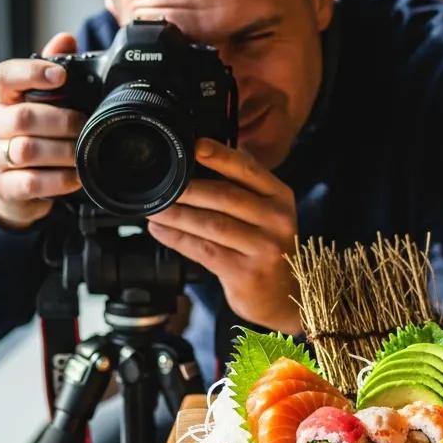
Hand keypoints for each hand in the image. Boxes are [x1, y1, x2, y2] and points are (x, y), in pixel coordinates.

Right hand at [0, 33, 85, 228]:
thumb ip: (53, 69)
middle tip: (85, 125)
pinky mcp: (4, 186)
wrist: (15, 187)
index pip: (5, 76)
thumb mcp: (41, 103)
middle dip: (62, 121)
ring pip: (27, 150)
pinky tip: (75, 176)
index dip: (32, 72)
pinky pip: (32, 182)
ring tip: (83, 151)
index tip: (60, 76)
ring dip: (63, 151)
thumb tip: (66, 38)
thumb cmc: (34, 136)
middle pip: (23, 117)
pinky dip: (59, 179)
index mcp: (3, 99)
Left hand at [146, 138, 300, 332]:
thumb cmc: (267, 250)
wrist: (286, 296)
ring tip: (155, 209)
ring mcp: (265, 248)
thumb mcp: (267, 214)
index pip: (248, 170)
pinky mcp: (247, 273)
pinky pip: (204, 250)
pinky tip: (162, 231)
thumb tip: (200, 159)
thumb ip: (243, 189)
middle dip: (188, 189)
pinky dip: (178, 239)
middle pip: (226, 196)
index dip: (220, 156)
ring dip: (177, 215)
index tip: (195, 146)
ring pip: (212, 224)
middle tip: (161, 185)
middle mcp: (277, 220)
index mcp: (281, 197)